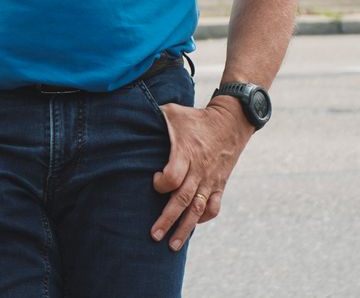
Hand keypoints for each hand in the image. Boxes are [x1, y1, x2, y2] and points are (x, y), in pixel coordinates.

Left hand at [150, 100, 253, 251]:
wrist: (230, 122)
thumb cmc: (195, 117)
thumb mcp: (173, 112)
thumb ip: (152, 117)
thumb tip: (129, 116)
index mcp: (186, 152)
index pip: (173, 177)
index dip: (161, 183)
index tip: (154, 181)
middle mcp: (199, 170)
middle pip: (183, 200)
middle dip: (168, 220)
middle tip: (154, 236)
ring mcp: (210, 179)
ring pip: (198, 209)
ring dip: (185, 228)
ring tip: (173, 246)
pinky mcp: (220, 184)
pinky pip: (214, 207)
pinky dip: (204, 218)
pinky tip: (193, 225)